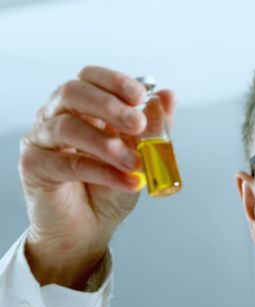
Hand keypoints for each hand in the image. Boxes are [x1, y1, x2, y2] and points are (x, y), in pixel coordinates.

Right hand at [19, 66, 175, 288]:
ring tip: (135, 163)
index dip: (114, 81)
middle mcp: (56, 115)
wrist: (90, 229)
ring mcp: (41, 139)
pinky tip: (127, 181)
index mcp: (82, 106)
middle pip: (72, 92)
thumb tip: (168, 96)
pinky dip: (102, 171)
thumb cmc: (111, 187)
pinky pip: (66, 163)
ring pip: (66, 127)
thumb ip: (154, 128)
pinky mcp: (33, 166)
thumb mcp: (140, 155)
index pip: (90, 77)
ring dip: (107, 145)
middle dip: (109, 105)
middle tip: (138, 125)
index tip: (141, 95)